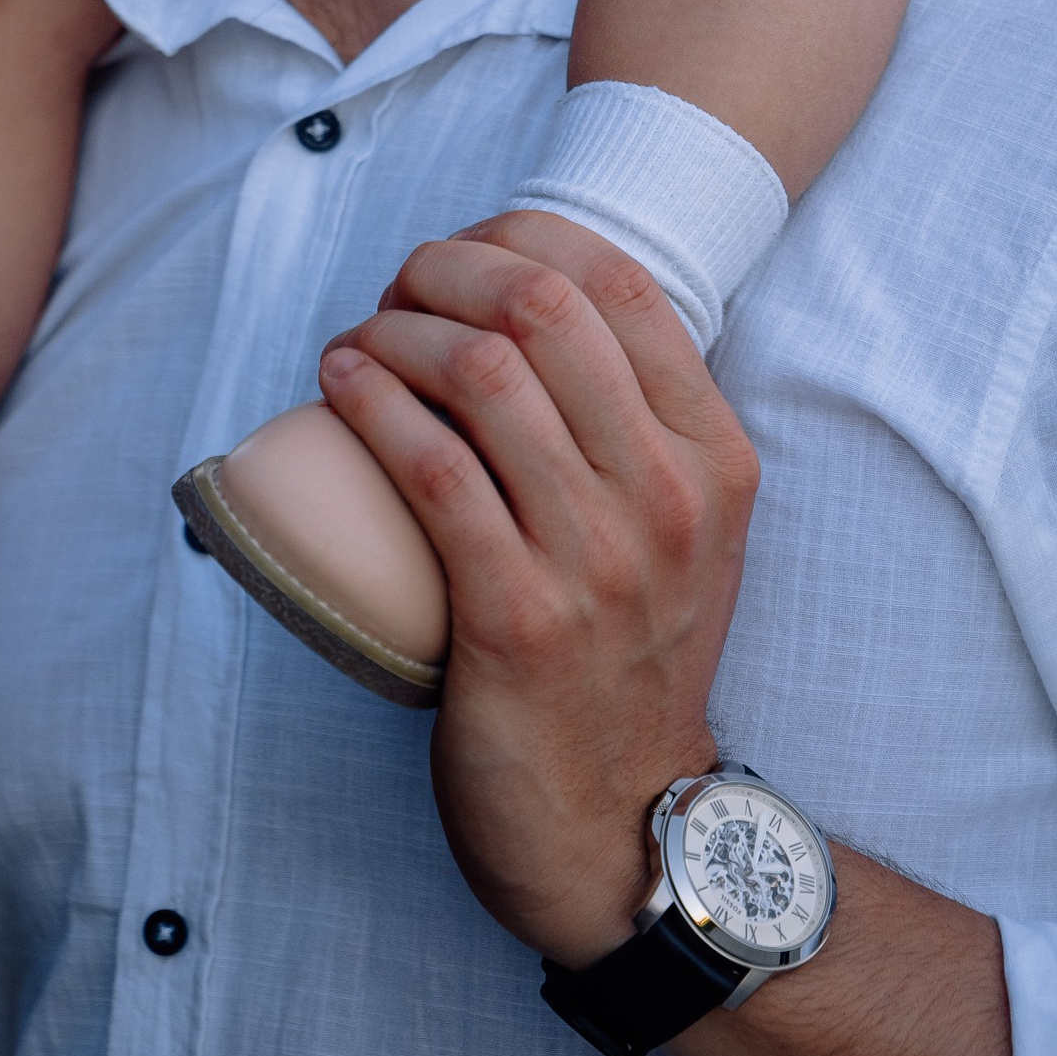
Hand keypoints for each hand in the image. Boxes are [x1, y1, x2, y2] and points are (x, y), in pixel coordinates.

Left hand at [315, 221, 758, 967]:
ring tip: (360, 341)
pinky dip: (370, 401)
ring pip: (481, 371)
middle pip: (543, 302)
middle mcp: (667, 496)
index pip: (621, 279)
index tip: (462, 253)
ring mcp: (596, 559)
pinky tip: (340, 383)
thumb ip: (639, 424)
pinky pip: (430, 468)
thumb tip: (527, 301)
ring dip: (395, 329)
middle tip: (396, 292)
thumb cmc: (625, 652)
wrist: (619, 822)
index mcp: (715, 457)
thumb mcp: (680, 528)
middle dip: (446, 266)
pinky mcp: (516, 616)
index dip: (520, 233)